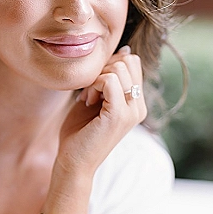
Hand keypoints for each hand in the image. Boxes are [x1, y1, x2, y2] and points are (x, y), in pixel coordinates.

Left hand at [56, 46, 146, 175]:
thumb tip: (124, 50)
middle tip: (89, 90)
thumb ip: (107, 78)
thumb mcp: (96, 98)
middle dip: (103, 68)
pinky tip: (87, 100)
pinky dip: (94, 84)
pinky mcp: (120, 116)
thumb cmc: (79, 132)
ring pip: (120, 68)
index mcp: (136, 102)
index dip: (107, 64)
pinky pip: (111, 81)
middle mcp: (139, 106)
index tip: (92, 85)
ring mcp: (132, 111)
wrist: (73, 162)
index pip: (132, 62)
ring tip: (88, 97)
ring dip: (96, 78)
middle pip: (128, 61)